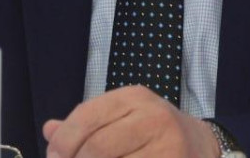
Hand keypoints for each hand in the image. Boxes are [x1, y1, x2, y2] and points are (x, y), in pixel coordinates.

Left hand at [42, 86, 220, 157]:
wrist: (199, 145)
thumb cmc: (152, 132)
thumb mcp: (122, 116)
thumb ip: (86, 124)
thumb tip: (50, 130)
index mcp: (134, 98)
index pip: (87, 116)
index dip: (64, 141)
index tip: (53, 157)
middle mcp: (152, 118)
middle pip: (98, 147)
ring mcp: (167, 146)